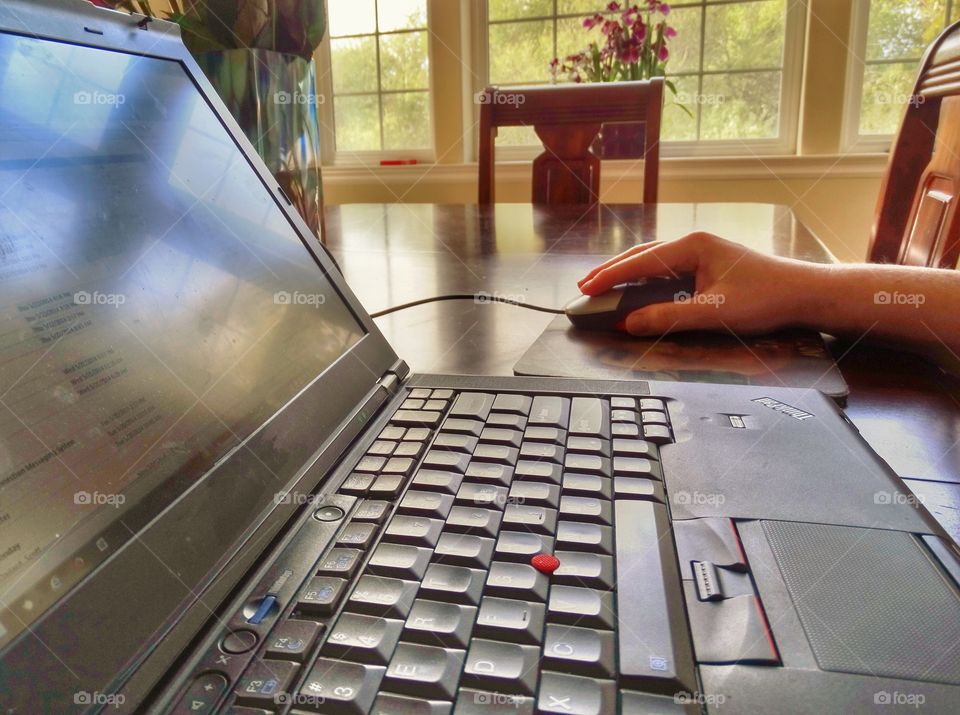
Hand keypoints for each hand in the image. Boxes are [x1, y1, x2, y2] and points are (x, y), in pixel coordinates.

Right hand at [577, 232, 820, 335]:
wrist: (805, 294)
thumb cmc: (766, 298)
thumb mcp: (713, 312)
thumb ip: (668, 317)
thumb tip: (629, 323)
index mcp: (693, 246)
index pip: (640, 261)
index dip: (610, 277)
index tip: (586, 289)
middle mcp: (695, 244)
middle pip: (642, 256)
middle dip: (612, 272)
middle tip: (585, 287)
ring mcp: (702, 254)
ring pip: (653, 263)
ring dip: (628, 275)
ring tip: (603, 287)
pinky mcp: (709, 267)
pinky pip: (667, 271)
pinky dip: (646, 281)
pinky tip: (637, 290)